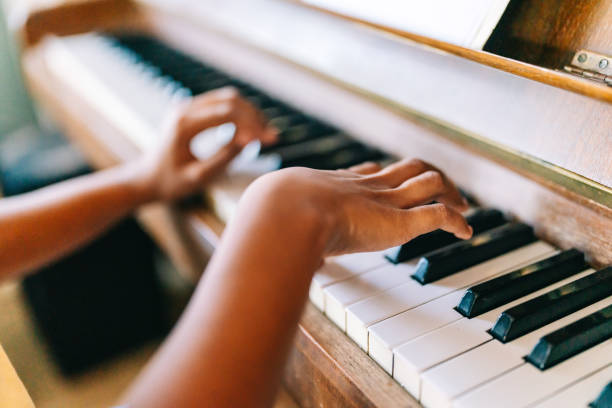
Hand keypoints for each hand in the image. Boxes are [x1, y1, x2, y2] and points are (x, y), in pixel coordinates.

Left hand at [138, 87, 277, 201]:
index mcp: (183, 124)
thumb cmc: (171, 183)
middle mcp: (184, 109)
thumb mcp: (199, 177)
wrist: (147, 178)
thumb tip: (250, 141)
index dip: (251, 125)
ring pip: (229, 98)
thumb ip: (224, 158)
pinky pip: (222, 103)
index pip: (226, 113)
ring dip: (250, 113)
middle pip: (230, 100)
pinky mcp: (193, 110)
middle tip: (271, 139)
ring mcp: (188, 106)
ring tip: (264, 134)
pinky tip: (252, 130)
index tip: (268, 141)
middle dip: (254, 117)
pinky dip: (241, 113)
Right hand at [244, 159, 472, 255]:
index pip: (370, 173)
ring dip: (450, 193)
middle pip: (406, 169)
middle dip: (427, 176)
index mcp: (338, 187)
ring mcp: (384, 201)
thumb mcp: (274, 226)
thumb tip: (251, 262)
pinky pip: (438, 214)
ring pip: (429, 181)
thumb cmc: (274, 218)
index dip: (385, 176)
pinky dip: (456, 222)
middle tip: (442, 190)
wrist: (283, 212)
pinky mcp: (399, 221)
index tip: (393, 180)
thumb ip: (271, 242)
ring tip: (463, 207)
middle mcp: (366, 189)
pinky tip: (465, 233)